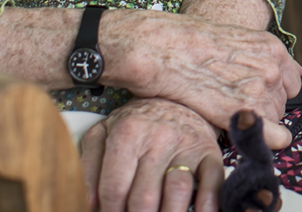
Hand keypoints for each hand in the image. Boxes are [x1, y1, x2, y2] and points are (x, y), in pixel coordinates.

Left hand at [81, 97, 223, 211]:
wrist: (175, 100)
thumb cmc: (134, 124)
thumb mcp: (102, 135)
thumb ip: (88, 167)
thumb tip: (88, 203)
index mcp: (127, 132)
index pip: (114, 189)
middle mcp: (159, 137)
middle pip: (144, 198)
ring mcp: (187, 145)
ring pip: (177, 192)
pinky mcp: (210, 152)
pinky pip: (213, 182)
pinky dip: (207, 205)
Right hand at [101, 9, 301, 148]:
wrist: (157, 45)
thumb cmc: (188, 42)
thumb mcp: (234, 38)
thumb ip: (261, 57)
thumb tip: (296, 72)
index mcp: (271, 47)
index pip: (290, 83)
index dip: (270, 92)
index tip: (250, 94)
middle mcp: (271, 67)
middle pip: (280, 104)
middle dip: (260, 108)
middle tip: (229, 103)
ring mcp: (257, 88)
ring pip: (270, 120)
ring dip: (250, 121)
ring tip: (221, 110)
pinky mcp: (240, 109)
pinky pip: (266, 133)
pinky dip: (261, 138)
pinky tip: (242, 133)